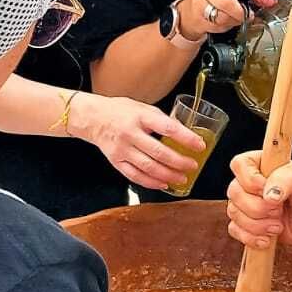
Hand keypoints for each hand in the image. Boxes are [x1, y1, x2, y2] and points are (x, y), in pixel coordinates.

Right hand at [69, 93, 203, 188]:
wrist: (92, 118)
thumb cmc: (120, 111)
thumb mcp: (142, 107)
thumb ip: (161, 120)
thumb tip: (183, 132)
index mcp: (140, 117)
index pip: (167, 128)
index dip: (186, 138)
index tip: (199, 145)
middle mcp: (130, 133)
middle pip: (159, 152)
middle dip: (179, 162)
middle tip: (192, 165)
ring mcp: (122, 150)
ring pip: (148, 167)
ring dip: (168, 175)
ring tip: (182, 178)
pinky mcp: (116, 162)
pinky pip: (135, 176)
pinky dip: (151, 182)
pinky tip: (163, 184)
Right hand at [176, 0, 277, 37]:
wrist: (190, 12)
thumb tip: (269, 0)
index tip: (267, 0)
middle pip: (227, 1)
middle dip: (240, 12)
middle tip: (246, 14)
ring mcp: (199, 1)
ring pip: (222, 16)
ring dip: (233, 20)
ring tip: (232, 17)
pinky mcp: (196, 16)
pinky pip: (216, 24)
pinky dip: (224, 26)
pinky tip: (221, 21)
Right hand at [225, 152, 291, 247]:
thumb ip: (287, 178)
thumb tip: (269, 194)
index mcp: (260, 164)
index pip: (239, 164)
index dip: (250, 180)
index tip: (266, 189)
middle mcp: (249, 183)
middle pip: (234, 192)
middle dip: (258, 207)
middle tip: (279, 210)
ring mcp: (245, 204)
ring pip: (234, 213)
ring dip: (257, 225)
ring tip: (278, 225)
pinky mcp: (245, 224)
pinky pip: (235, 230)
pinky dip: (251, 237)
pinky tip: (267, 239)